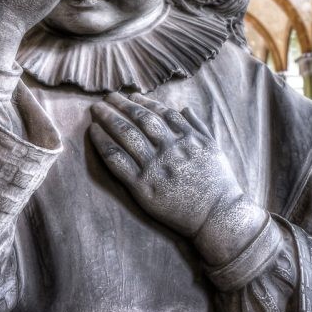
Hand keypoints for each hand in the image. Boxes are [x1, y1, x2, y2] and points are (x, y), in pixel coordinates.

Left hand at [89, 93, 267, 265]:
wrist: (216, 215)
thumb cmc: (218, 181)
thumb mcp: (214, 147)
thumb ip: (199, 125)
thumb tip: (184, 108)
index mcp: (186, 138)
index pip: (160, 112)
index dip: (143, 102)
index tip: (131, 96)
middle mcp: (169, 149)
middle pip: (140, 120)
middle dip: (121, 105)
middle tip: (107, 96)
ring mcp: (155, 168)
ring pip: (126, 136)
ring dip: (108, 118)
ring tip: (97, 109)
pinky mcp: (142, 187)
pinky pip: (117, 161)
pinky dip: (104, 144)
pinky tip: (94, 132)